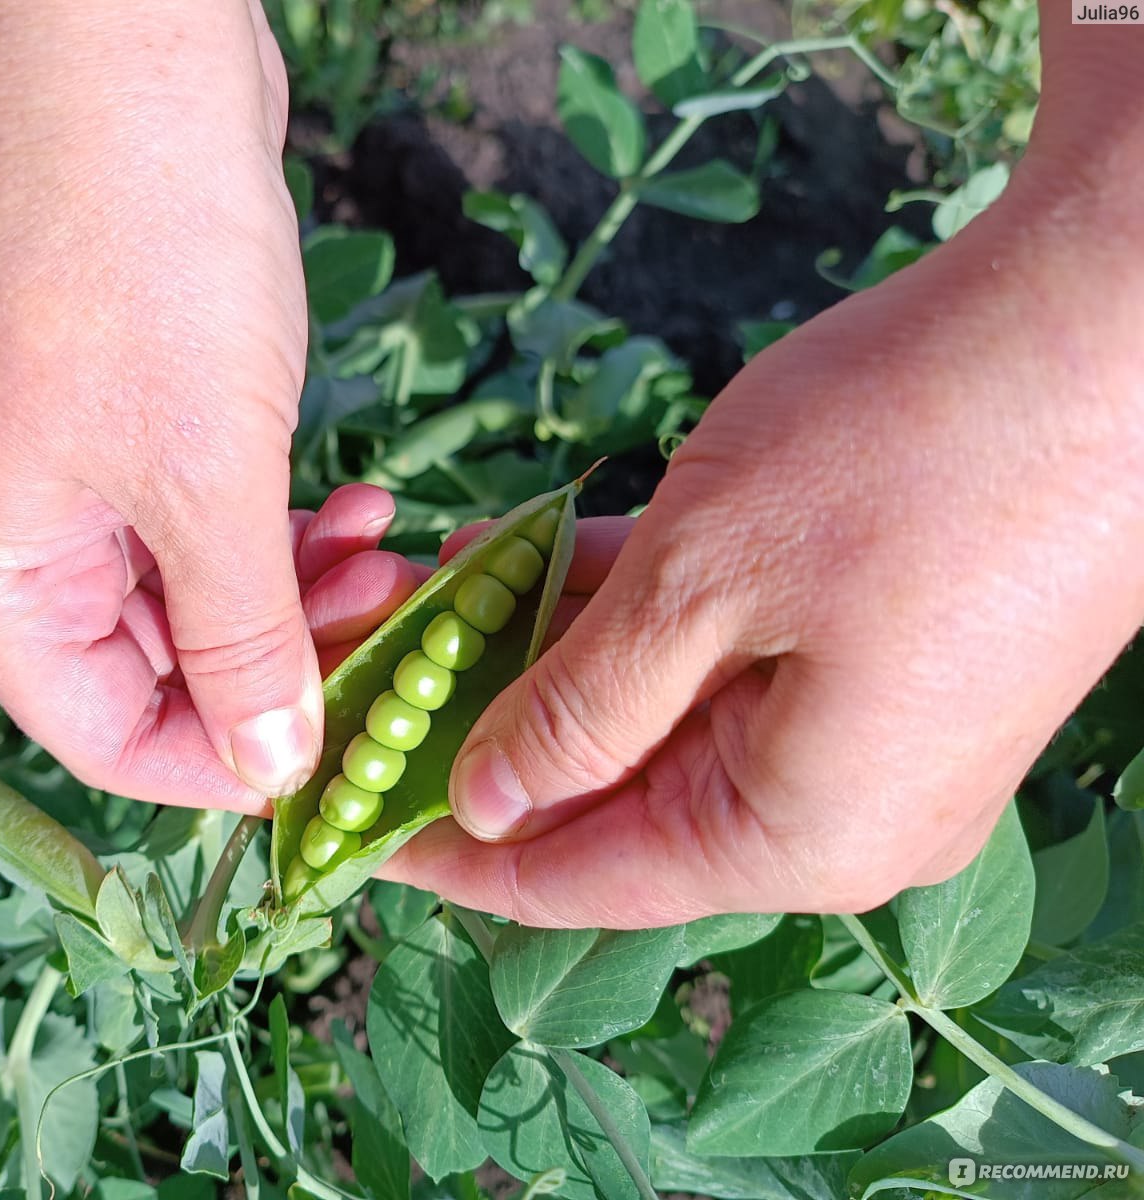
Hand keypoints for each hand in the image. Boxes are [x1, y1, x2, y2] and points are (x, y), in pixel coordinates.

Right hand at [0, 1, 332, 808]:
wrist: (129, 59)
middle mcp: (16, 530)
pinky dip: (283, 527)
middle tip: (390, 631)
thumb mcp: (207, 481)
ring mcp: (70, 467)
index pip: (100, 733)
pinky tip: (359, 505)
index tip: (336, 753)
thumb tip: (275, 767)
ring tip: (390, 557)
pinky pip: (209, 516)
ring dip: (297, 592)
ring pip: (196, 590)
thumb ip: (244, 639)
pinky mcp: (129, 412)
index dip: (220, 763)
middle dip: (282, 662)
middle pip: (155, 666)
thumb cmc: (145, 267)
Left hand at [387, 171, 1143, 927]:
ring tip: (436, 594)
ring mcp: (868, 730)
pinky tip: (540, 556)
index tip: (346, 802)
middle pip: (613, 799)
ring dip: (552, 656)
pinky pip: (725, 657)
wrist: (1118, 320)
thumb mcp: (698, 587)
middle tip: (380, 655)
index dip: (445, 846)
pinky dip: (634, 614)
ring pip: (661, 716)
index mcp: (796, 838)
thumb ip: (581, 709)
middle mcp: (838, 812)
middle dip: (488, 726)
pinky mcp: (882, 647)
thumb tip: (489, 800)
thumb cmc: (911, 456)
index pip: (571, 883)